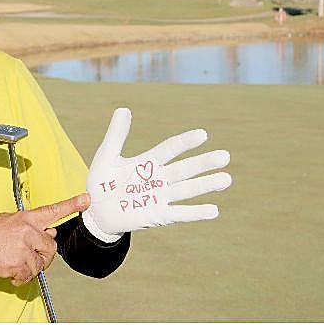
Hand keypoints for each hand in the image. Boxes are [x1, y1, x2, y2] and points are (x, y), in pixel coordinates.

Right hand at [0, 194, 89, 283]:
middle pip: (51, 246)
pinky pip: (29, 275)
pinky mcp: (18, 263)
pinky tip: (11, 272)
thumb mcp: (7, 221)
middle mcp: (27, 230)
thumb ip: (29, 227)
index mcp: (26, 218)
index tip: (86, 199)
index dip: (72, 205)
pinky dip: (21, 278)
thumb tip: (49, 231)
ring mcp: (23, 247)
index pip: (53, 210)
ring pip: (40, 263)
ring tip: (13, 262)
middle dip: (43, 255)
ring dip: (30, 268)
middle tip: (28, 257)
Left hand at [83, 107, 231, 240]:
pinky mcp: (159, 215)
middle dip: (204, 163)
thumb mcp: (106, 157)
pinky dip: (196, 213)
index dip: (185, 142)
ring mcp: (161, 197)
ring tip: (226, 179)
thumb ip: (116, 135)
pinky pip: (180, 214)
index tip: (202, 135)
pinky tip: (214, 210)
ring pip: (188, 189)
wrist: (97, 212)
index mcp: (149, 162)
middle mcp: (160, 179)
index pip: (170, 149)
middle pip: (185, 169)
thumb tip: (123, 109)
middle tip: (225, 156)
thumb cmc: (102, 182)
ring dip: (206, 185)